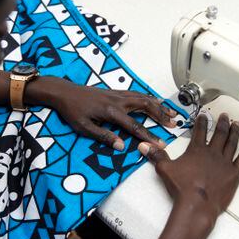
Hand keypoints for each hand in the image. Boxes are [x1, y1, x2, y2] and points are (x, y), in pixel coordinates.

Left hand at [25, 77, 176, 150]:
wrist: (65, 92)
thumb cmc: (72, 110)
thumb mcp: (84, 127)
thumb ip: (103, 136)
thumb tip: (121, 146)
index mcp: (111, 111)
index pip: (134, 126)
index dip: (149, 136)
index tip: (161, 143)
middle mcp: (118, 101)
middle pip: (146, 106)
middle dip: (161, 115)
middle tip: (174, 124)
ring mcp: (118, 94)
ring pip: (144, 98)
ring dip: (158, 105)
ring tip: (171, 113)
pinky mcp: (115, 92)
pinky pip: (137, 94)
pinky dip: (149, 98)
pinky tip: (154, 102)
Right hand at [139, 113, 238, 220]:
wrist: (197, 203)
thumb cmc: (182, 187)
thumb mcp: (165, 169)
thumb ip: (157, 156)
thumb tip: (145, 146)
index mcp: (197, 150)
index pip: (200, 131)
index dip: (202, 121)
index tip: (204, 115)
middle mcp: (212, 153)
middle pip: (219, 133)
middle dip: (222, 122)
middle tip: (224, 115)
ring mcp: (225, 162)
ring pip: (232, 142)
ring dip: (234, 132)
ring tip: (237, 124)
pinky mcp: (234, 173)